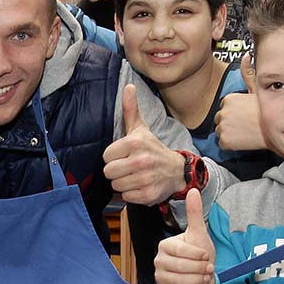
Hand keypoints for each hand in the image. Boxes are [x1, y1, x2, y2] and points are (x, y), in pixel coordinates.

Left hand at [103, 84, 186, 204]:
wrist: (177, 170)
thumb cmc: (153, 148)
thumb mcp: (140, 129)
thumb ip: (130, 109)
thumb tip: (128, 86)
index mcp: (135, 143)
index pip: (106, 156)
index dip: (113, 157)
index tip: (124, 155)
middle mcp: (141, 161)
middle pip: (108, 172)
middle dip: (116, 171)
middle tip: (128, 167)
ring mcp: (145, 179)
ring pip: (116, 186)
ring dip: (123, 182)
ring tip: (134, 175)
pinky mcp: (149, 195)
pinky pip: (126, 197)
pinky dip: (131, 194)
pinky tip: (140, 185)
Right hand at [154, 190, 215, 283]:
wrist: (203, 278)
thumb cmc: (200, 255)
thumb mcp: (199, 234)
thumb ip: (194, 213)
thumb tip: (193, 190)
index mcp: (165, 245)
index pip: (179, 250)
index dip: (197, 255)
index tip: (205, 256)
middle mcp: (158, 260)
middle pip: (179, 267)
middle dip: (199, 269)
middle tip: (208, 269)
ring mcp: (159, 277)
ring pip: (178, 281)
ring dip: (197, 280)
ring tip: (203, 277)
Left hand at [214, 54, 269, 150]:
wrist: (277, 133)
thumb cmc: (269, 112)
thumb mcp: (260, 90)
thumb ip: (249, 74)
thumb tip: (247, 55)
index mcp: (228, 99)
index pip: (224, 107)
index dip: (235, 111)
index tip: (245, 114)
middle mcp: (223, 112)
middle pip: (220, 118)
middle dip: (230, 121)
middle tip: (246, 123)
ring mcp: (223, 127)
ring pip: (220, 131)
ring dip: (230, 132)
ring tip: (245, 130)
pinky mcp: (225, 141)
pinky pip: (223, 143)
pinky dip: (231, 143)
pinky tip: (243, 139)